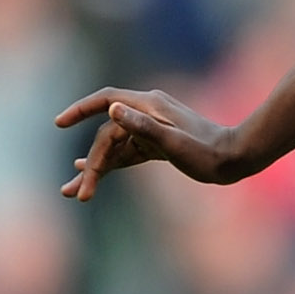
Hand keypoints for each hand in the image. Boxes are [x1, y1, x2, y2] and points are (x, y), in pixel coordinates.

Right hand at [54, 87, 241, 198]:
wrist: (236, 159)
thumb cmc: (208, 152)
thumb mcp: (173, 142)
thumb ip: (143, 126)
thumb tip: (113, 109)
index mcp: (149, 105)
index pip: (105, 100)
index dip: (80, 110)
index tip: (59, 123)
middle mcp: (147, 112)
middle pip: (107, 135)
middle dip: (90, 164)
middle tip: (77, 193)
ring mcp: (151, 128)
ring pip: (115, 147)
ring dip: (94, 168)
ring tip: (72, 192)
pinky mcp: (157, 144)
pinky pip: (127, 153)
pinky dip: (110, 165)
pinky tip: (91, 176)